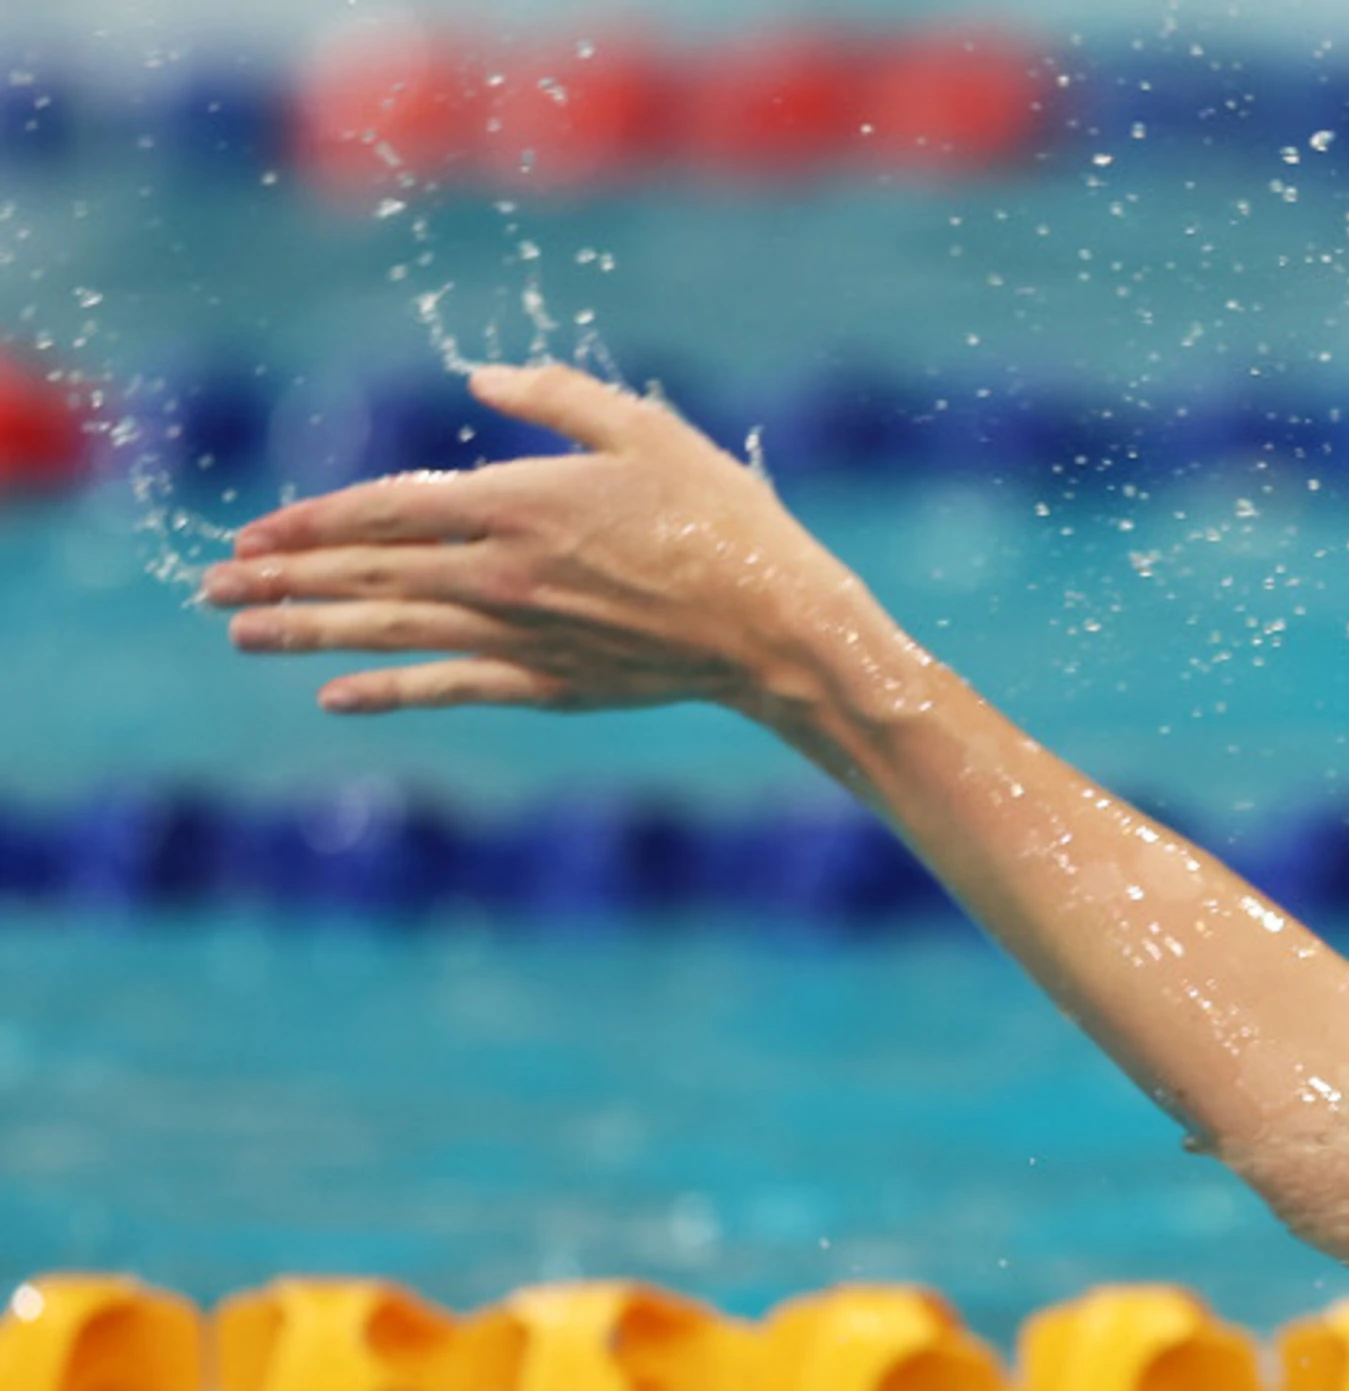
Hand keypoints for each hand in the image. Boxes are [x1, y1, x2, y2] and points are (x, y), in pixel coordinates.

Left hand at [200, 363, 906, 733]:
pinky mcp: (549, 684)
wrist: (780, 628)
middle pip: (365, 573)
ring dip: (305, 633)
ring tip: (242, 636)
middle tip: (211, 589)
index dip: (309, 521)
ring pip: (388, 631)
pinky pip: (447, 687)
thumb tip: (481, 380)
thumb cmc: (723, 519)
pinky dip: (386, 691)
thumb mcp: (647, 430)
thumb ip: (557, 398)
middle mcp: (499, 573)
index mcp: (516, 502)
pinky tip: (333, 696)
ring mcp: (520, 634)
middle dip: (280, 579)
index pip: (382, 509)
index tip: (252, 534)